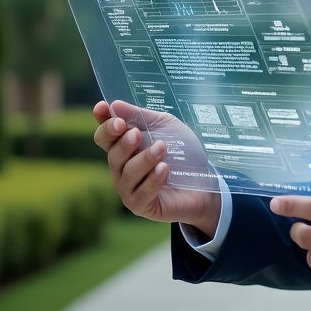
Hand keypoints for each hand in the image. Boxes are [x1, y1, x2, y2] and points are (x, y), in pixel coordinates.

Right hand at [93, 100, 220, 237]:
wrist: (207, 180)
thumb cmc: (183, 152)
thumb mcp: (165, 126)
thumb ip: (141, 116)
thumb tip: (114, 104)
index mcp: (124, 148)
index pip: (105, 136)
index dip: (102, 123)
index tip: (103, 108)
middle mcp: (122, 169)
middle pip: (112, 155)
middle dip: (122, 143)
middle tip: (136, 133)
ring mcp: (130, 189)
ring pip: (126, 175)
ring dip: (143, 160)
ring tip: (161, 148)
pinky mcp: (142, 206)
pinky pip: (140, 194)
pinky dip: (152, 180)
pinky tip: (164, 169)